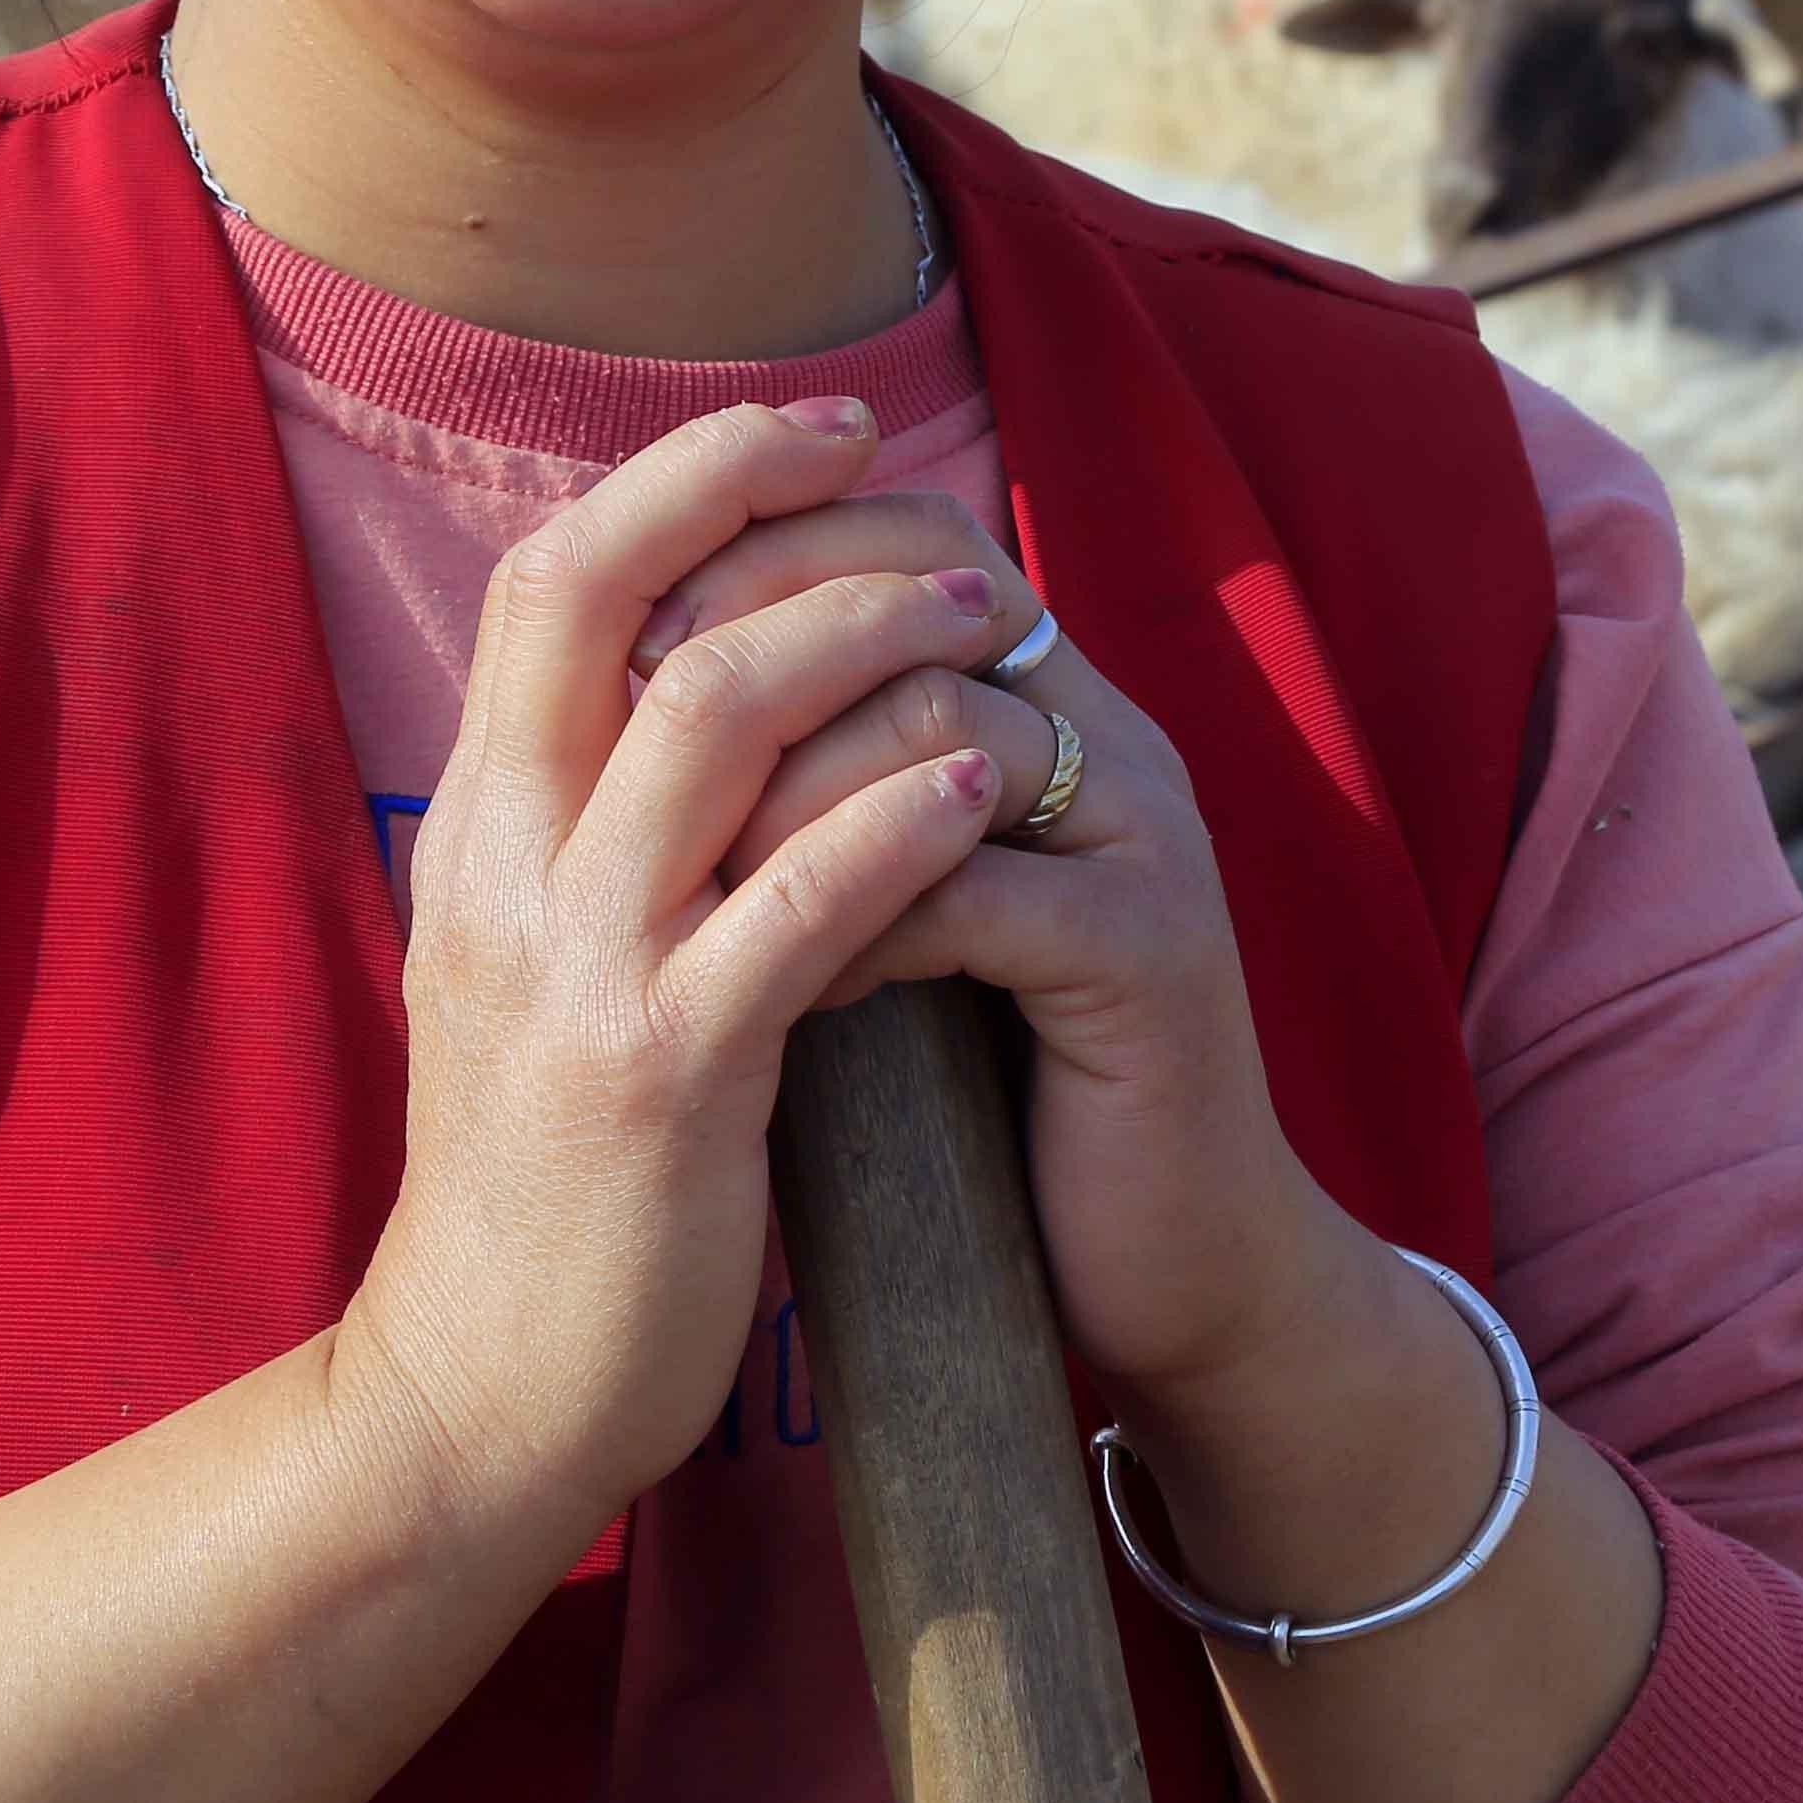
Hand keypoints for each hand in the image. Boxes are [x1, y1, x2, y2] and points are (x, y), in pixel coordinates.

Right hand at [335, 399, 1020, 1533]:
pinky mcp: (664, 1077)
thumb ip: (587, 830)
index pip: (546, 578)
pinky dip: (902, 820)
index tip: (808, 428)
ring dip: (863, 638)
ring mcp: (576, 968)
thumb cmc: (541, 1178)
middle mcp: (503, 870)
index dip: (677, 475)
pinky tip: (985, 788)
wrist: (480, 1393)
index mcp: (475, 831)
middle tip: (897, 464)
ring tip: (981, 619)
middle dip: (755, 498)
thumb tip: (689, 679)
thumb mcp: (526, 966)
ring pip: (712, 718)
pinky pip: (798, 902)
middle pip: (606, 597)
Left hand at [634, 495, 1355, 1413]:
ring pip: (938, 724)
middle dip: (754, 642)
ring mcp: (1143, 839)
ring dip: (786, 792)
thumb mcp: (903, 907)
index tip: (631, 624)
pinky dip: (857, 921)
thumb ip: (828, 791)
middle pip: (925, 592)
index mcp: (1050, 705)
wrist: (1172, 1268)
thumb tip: (631, 697)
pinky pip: (973, 885)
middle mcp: (1113, 737)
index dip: (768, 542)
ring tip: (693, 871)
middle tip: (631, 724)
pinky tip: (790, 985)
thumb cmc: (999, 1089)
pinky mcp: (1149, 956)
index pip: (914, 535)